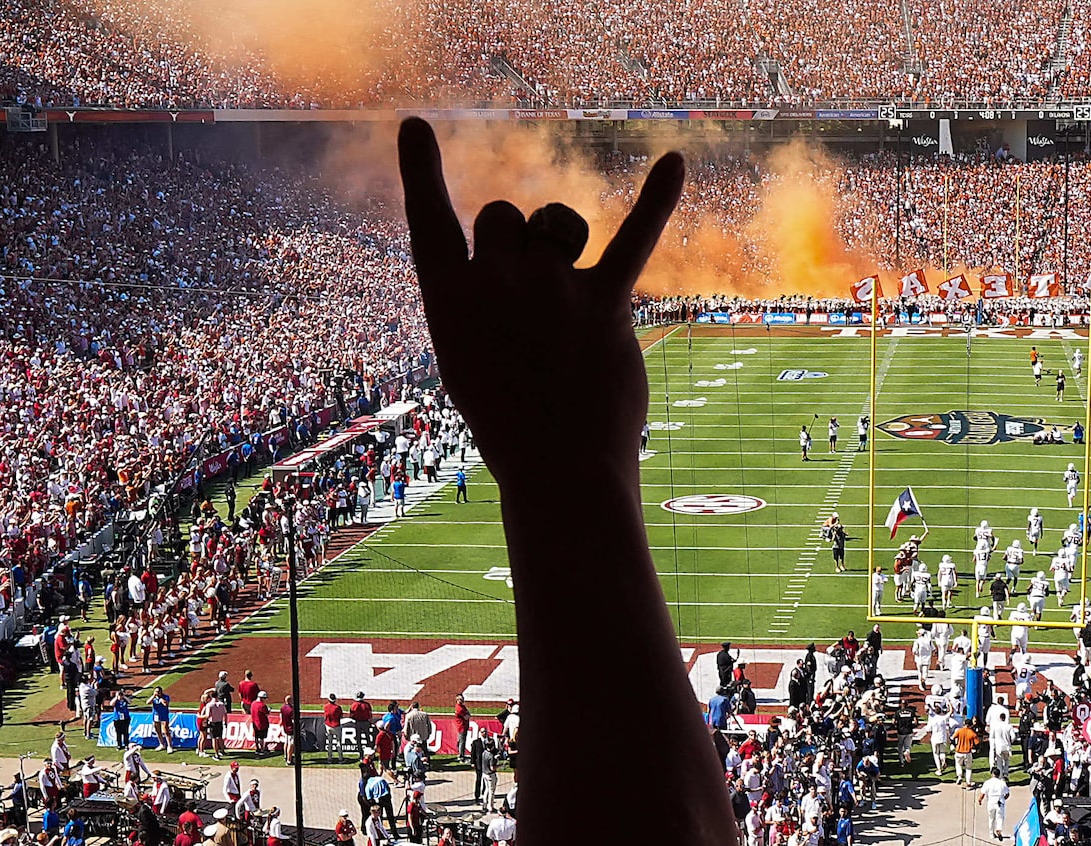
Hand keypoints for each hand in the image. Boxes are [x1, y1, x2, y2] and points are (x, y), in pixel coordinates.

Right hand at [397, 119, 677, 500]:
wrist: (560, 475)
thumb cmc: (511, 424)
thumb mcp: (474, 361)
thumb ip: (490, 302)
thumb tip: (539, 255)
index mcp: (448, 301)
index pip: (429, 221)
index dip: (420, 172)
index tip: (415, 126)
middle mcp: (496, 283)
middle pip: (504, 216)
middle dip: (515, 241)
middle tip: (527, 303)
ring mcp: (552, 289)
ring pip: (556, 224)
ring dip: (561, 243)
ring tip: (567, 297)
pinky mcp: (605, 304)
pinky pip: (634, 239)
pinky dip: (657, 201)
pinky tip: (674, 163)